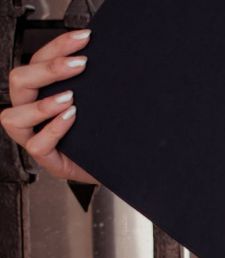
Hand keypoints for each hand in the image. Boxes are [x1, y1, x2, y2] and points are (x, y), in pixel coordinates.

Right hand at [0, 29, 97, 183]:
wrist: (122, 162)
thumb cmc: (105, 130)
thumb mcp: (99, 100)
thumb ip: (93, 80)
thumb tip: (104, 52)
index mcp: (41, 91)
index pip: (37, 61)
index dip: (58, 46)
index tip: (83, 37)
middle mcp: (32, 112)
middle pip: (19, 81)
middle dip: (49, 69)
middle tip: (79, 65)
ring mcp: (36, 136)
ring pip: (13, 117)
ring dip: (42, 104)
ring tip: (69, 98)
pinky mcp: (48, 159)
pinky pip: (37, 145)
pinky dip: (53, 129)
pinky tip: (71, 118)